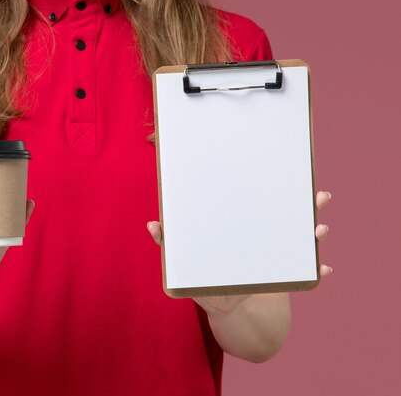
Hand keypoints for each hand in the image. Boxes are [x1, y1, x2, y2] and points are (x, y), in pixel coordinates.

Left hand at [146, 190, 332, 314]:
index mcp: (244, 225)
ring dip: (314, 231)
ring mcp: (278, 254)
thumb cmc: (203, 275)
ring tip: (320, 229)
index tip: (282, 170)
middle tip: (317, 195)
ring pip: (301, 238)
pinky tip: (323, 268)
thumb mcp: (185, 260)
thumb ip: (170, 242)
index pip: (260, 199)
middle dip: (305, 203)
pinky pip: (304, 271)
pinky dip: (315, 270)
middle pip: (289, 214)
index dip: (272, 184)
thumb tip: (152, 223)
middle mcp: (265, 234)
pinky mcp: (283, 275)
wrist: (225, 305)